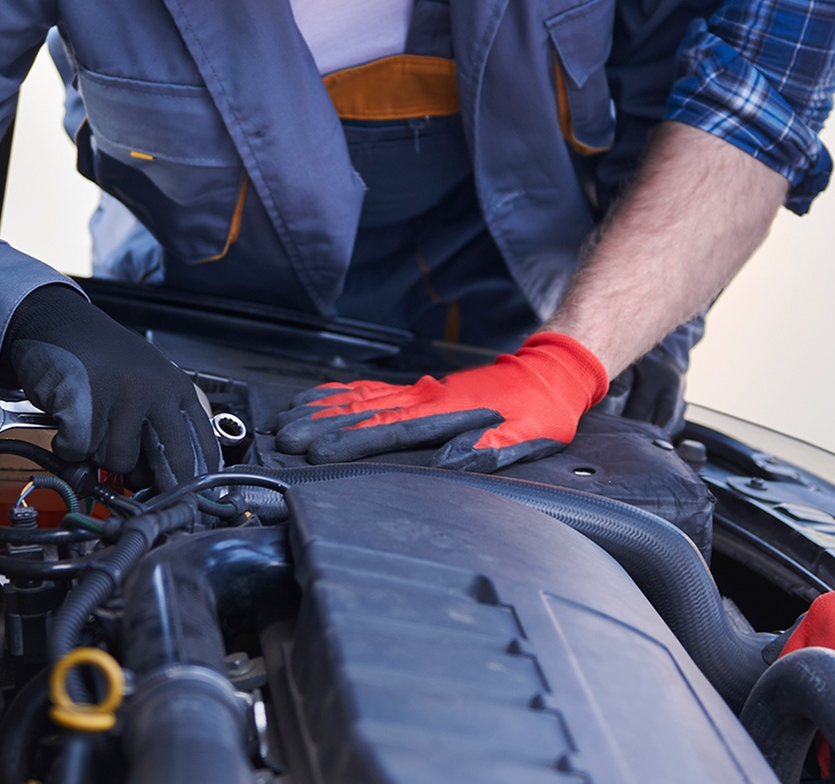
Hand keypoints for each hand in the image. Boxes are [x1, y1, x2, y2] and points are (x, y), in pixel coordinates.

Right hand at [0, 285, 217, 486]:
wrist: (56, 320)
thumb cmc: (99, 354)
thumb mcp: (145, 380)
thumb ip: (157, 423)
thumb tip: (164, 481)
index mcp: (177, 387)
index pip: (203, 447)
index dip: (197, 483)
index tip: (190, 502)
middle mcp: (155, 391)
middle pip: (171, 463)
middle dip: (154, 482)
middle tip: (140, 487)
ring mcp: (121, 396)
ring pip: (118, 462)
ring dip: (98, 455)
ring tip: (91, 425)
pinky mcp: (84, 403)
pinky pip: (79, 452)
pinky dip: (67, 445)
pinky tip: (68, 420)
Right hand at [273, 332, 608, 471]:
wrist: (549, 373)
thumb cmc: (540, 411)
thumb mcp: (526, 436)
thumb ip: (489, 447)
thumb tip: (452, 462)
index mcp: (446, 413)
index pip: (388, 429)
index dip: (350, 441)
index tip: (317, 451)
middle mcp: (425, 397)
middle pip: (363, 412)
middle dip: (321, 426)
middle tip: (285, 439)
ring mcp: (420, 390)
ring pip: (361, 398)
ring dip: (323, 410)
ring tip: (288, 420)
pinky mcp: (421, 389)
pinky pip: (372, 388)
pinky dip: (340, 394)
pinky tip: (319, 400)